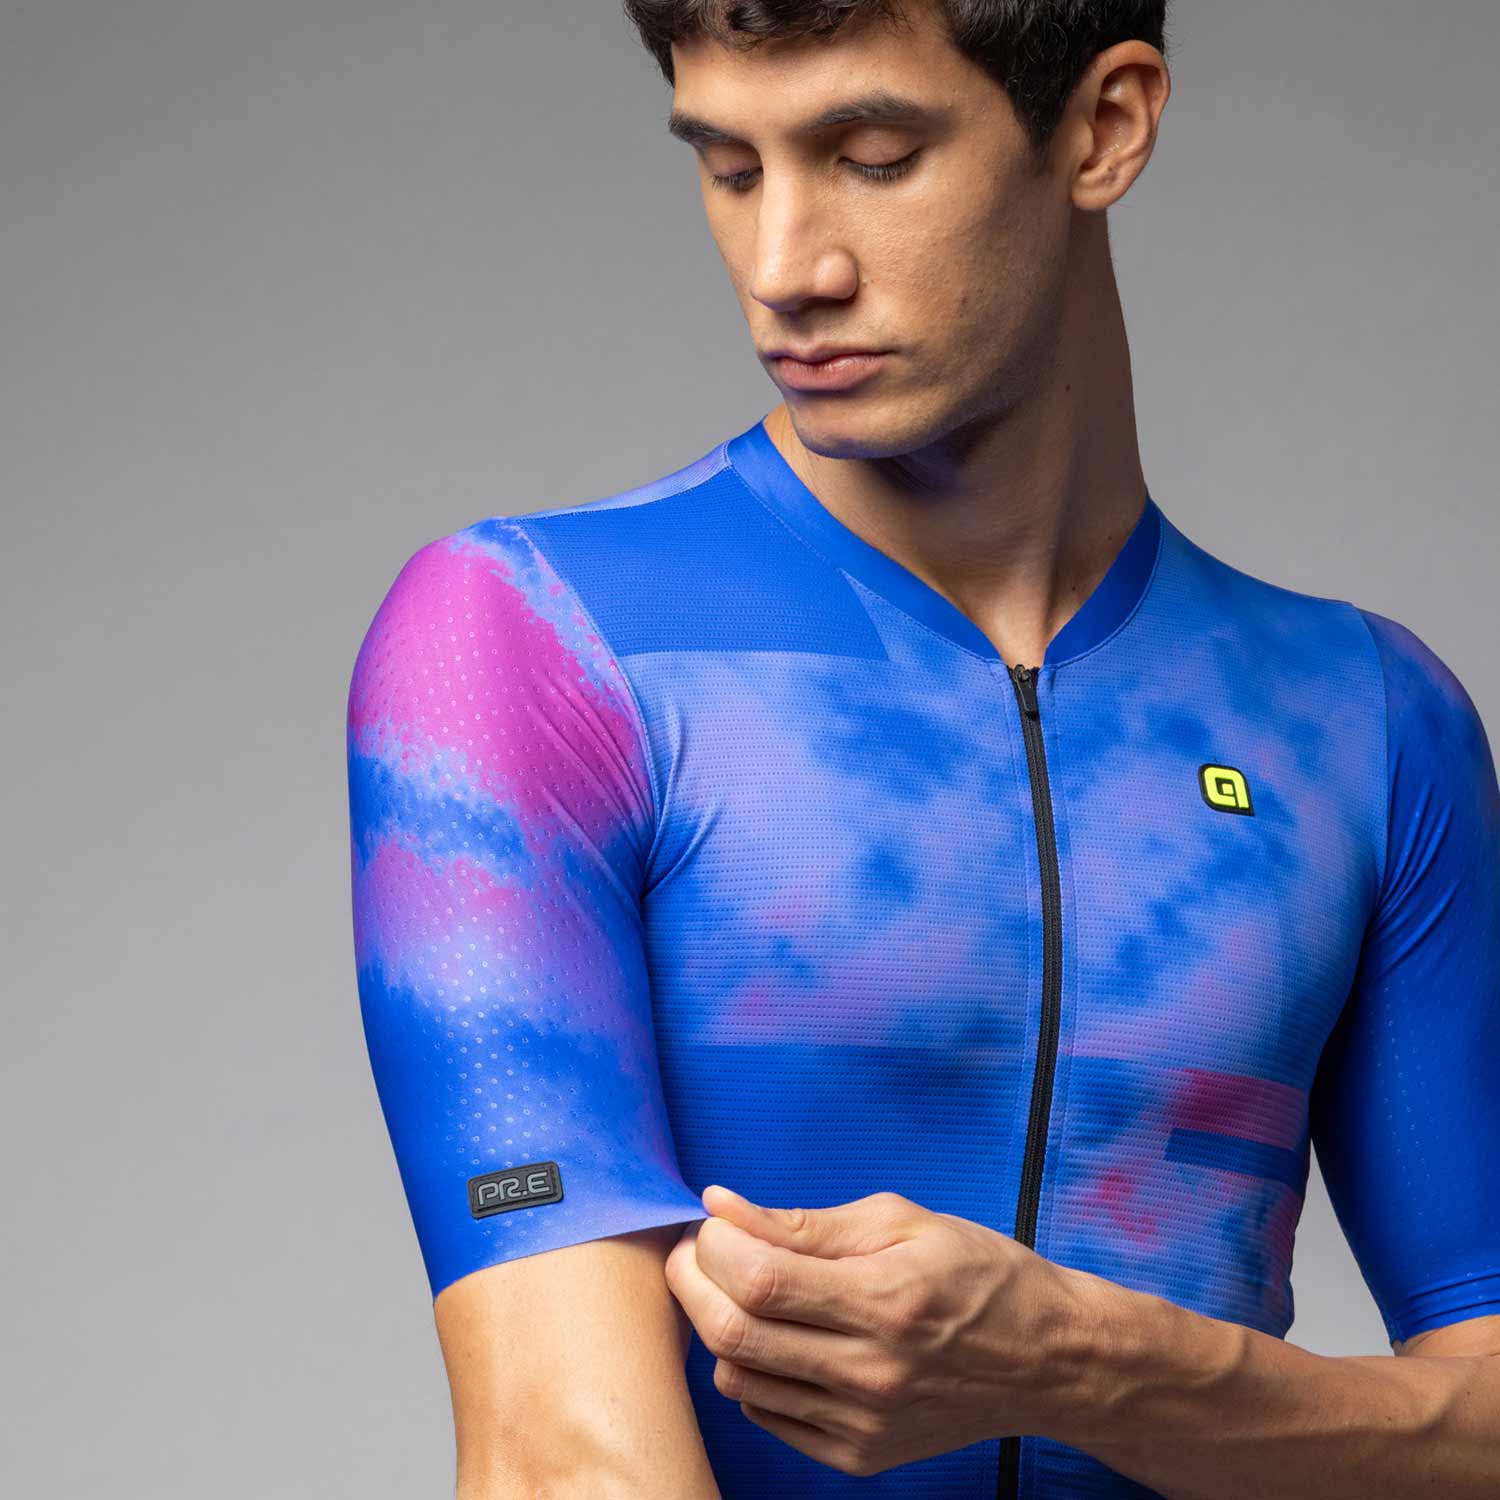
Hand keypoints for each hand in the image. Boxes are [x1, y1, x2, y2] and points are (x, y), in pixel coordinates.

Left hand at [664, 1186, 1099, 1477]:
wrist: (1046, 1359)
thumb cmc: (977, 1273)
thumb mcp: (900, 1221)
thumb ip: (803, 1222)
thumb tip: (721, 1206)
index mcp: (885, 1301)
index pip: (759, 1279)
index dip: (713, 1246)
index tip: (711, 1220)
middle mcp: (871, 1373)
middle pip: (735, 1334)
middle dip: (692, 1282)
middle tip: (697, 1251)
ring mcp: (863, 1424)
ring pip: (738, 1379)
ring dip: (717, 1326)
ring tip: (738, 1290)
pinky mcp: (858, 1457)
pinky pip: (765, 1414)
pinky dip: (751, 1371)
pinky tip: (776, 1337)